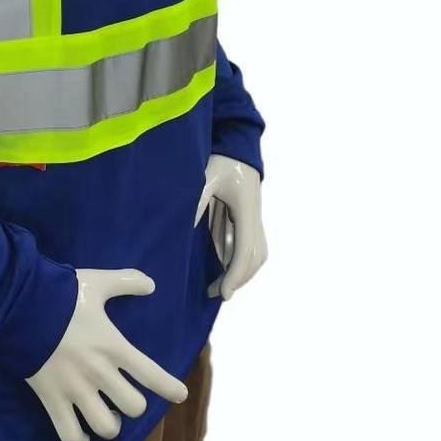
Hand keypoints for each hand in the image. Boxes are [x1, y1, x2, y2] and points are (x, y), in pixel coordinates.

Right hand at [26, 268, 187, 440]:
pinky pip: (70, 436)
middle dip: (132, 404)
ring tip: (104, 416)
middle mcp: (99, 373)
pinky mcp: (52, 399)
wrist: (19, 305)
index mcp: (113, 346)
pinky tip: (80, 435)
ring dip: (109, 424)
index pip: (152, 374)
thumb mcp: (96, 282)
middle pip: (134, 407)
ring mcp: (75, 389)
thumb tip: (150, 283)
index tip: (179, 394)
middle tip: (123, 397)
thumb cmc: (60, 294)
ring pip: (107, 427)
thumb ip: (125, 282)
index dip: (170, 388)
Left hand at [194, 154, 267, 299]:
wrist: (238, 146)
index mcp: (247, 210)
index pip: (245, 250)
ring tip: (216, 287)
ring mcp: (254, 219)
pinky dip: (236, 261)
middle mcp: (255, 218)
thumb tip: (185, 229)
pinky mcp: (248, 218)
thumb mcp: (205, 177)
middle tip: (215, 294)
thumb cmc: (222, 160)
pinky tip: (221, 269)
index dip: (235, 275)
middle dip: (237, 279)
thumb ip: (197, 200)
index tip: (224, 293)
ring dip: (238, 272)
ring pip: (254, 255)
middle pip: (254, 258)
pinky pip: (246, 246)